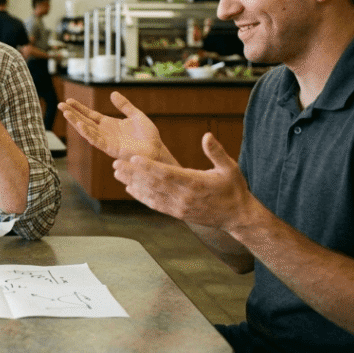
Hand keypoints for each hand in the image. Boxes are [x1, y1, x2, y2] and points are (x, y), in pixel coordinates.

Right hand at [58, 91, 173, 163]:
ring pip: (87, 130)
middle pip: (84, 121)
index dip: (80, 108)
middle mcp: (105, 133)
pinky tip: (80, 125)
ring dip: (76, 122)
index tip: (69, 101)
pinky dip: (87, 133)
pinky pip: (96, 140)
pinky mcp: (110, 148)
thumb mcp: (136, 115)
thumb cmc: (149, 136)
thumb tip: (113, 93)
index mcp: (110, 124)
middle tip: (60, 105)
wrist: (156, 150)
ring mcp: (106, 141)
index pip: (90, 115)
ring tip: (66, 113)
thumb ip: (125, 105)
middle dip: (72, 114)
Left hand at [114, 132, 255, 230]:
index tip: (134, 158)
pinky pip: (156, 205)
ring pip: (151, 195)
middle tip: (115, 164)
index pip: (168, 174)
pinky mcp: (177, 214)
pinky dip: (142, 197)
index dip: (149, 167)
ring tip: (117, 173)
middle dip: (134, 174)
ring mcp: (179, 207)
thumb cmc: (234, 189)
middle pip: (154, 184)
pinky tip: (130, 188)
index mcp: (195, 183)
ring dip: (133, 184)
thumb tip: (207, 135)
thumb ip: (216, 152)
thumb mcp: (230, 168)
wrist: (237, 217)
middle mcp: (184, 197)